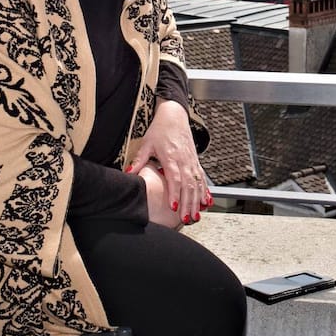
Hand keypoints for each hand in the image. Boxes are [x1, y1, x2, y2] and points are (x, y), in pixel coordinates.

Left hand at [126, 99, 210, 225]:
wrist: (174, 116)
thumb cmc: (160, 129)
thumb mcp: (147, 143)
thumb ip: (139, 160)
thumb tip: (128, 173)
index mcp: (171, 156)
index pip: (175, 178)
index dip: (175, 193)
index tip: (173, 206)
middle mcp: (184, 160)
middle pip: (189, 185)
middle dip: (188, 203)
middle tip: (186, 218)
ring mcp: (192, 161)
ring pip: (197, 184)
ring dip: (197, 201)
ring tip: (196, 215)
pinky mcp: (196, 162)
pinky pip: (202, 179)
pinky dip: (205, 191)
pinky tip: (206, 202)